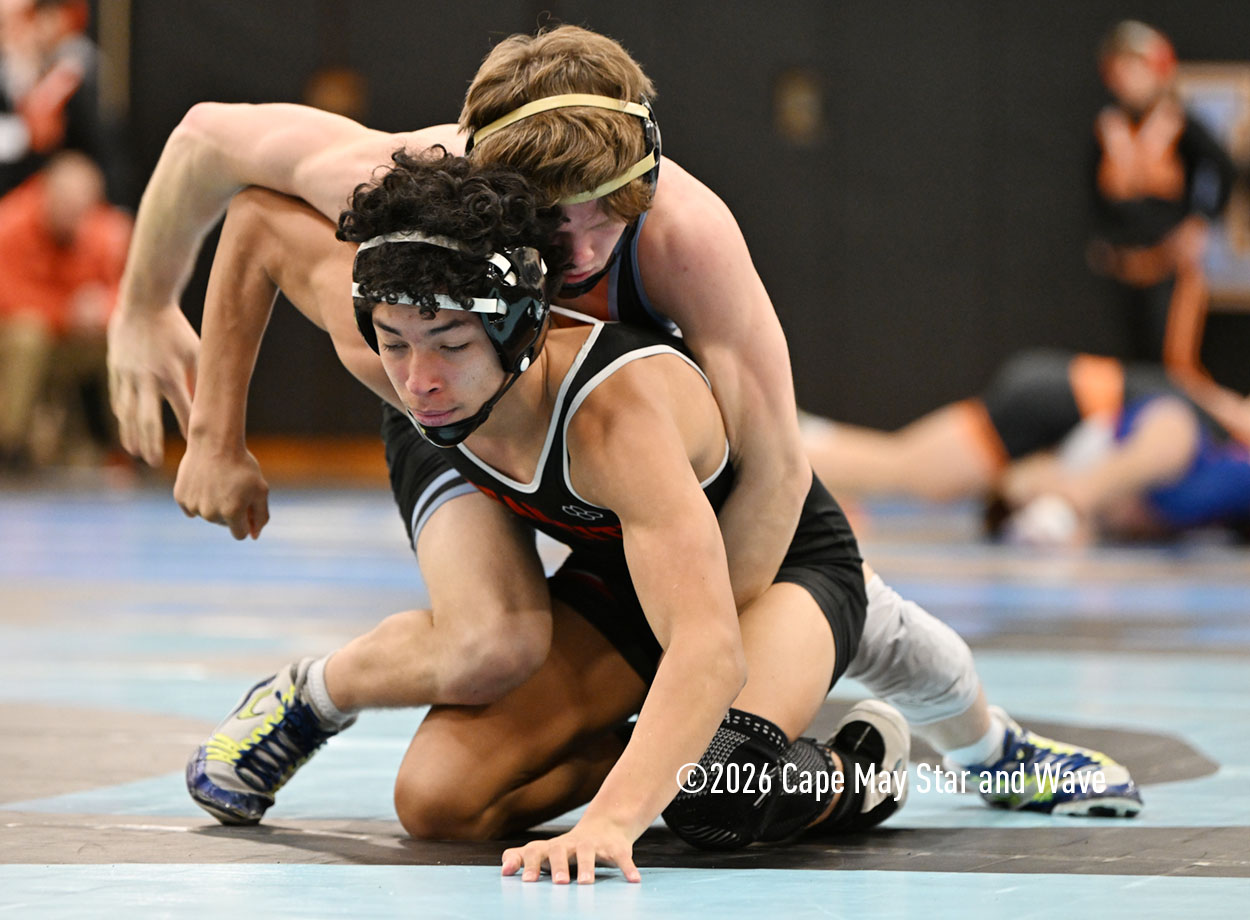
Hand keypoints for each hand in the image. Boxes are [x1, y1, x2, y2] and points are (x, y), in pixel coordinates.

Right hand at [107, 304, 198, 465]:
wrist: (143, 302)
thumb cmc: (176, 328)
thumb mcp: (196, 350)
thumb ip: (203, 377)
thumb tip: (217, 401)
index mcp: (172, 374)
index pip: (183, 410)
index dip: (190, 430)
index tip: (197, 448)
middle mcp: (148, 378)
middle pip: (148, 419)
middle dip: (151, 442)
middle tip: (155, 462)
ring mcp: (128, 375)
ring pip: (128, 413)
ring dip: (132, 435)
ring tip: (137, 453)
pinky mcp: (115, 370)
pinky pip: (118, 399)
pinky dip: (123, 417)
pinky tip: (127, 430)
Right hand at [174, 438, 269, 539]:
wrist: (215, 442)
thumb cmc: (242, 466)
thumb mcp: (260, 490)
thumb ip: (261, 516)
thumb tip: (254, 536)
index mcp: (232, 513)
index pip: (240, 534)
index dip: (246, 521)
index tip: (247, 506)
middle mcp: (210, 513)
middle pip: (224, 524)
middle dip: (231, 512)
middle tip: (233, 488)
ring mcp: (194, 506)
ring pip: (207, 516)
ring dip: (214, 505)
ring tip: (219, 483)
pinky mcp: (181, 497)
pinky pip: (192, 507)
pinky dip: (199, 499)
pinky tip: (205, 483)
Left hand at [501, 819, 639, 884]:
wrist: (604, 826)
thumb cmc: (567, 848)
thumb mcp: (545, 852)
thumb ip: (522, 858)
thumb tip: (503, 870)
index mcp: (552, 847)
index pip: (536, 851)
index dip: (529, 864)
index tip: (525, 881)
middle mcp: (570, 844)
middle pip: (560, 850)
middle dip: (559, 866)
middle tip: (559, 884)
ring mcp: (594, 844)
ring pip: (588, 853)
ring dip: (587, 867)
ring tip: (586, 884)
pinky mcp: (615, 847)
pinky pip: (622, 857)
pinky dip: (628, 867)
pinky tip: (633, 880)